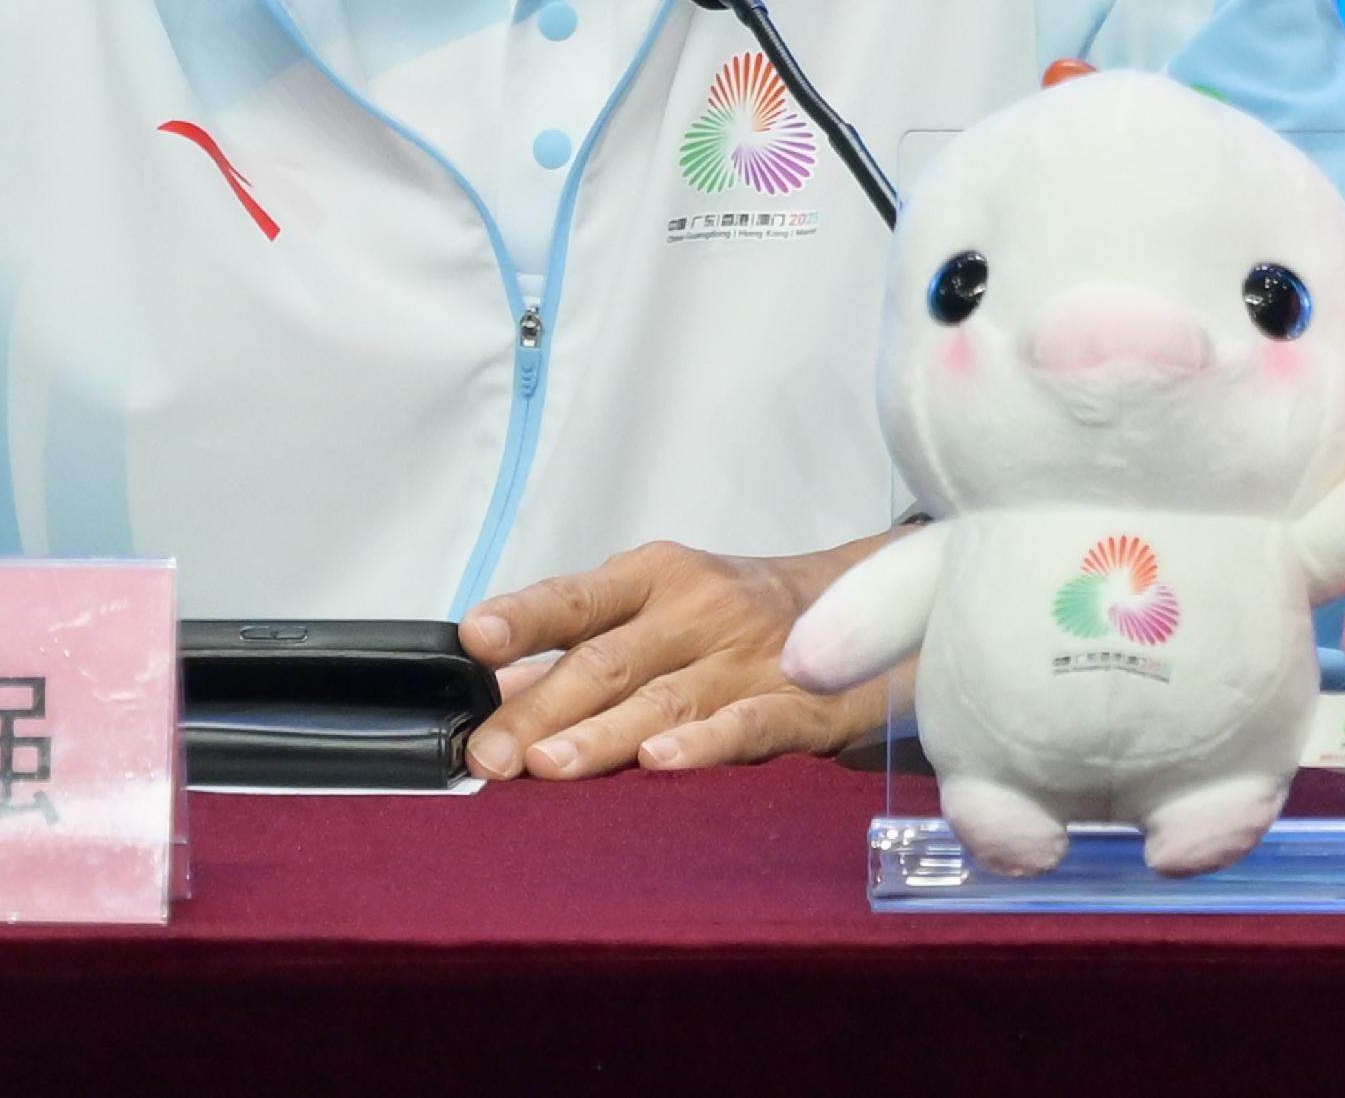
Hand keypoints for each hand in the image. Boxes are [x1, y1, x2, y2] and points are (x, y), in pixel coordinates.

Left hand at [458, 534, 899, 779]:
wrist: (868, 604)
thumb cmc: (735, 614)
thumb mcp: (659, 610)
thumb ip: (580, 647)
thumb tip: (493, 692)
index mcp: (656, 578)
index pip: (578, 597)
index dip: (526, 617)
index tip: (476, 638)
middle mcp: (698, 611)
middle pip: (609, 662)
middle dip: (542, 711)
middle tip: (487, 756)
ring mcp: (749, 657)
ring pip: (665, 700)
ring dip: (604, 736)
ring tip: (549, 767)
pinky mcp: (801, 704)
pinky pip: (747, 725)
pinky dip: (703, 744)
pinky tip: (661, 764)